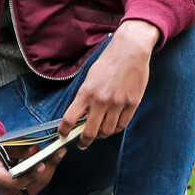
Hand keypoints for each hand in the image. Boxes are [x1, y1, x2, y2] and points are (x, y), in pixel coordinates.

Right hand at [0, 144, 63, 194]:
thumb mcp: (4, 147)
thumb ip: (19, 150)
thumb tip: (35, 150)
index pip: (16, 182)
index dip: (30, 174)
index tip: (41, 164)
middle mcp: (7, 190)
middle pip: (32, 183)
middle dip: (46, 168)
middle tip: (55, 154)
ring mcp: (17, 194)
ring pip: (39, 184)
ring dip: (50, 168)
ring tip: (57, 154)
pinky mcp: (26, 194)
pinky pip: (40, 184)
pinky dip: (48, 171)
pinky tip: (53, 161)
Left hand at [60, 19, 159, 148]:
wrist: (130, 51)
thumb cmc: (108, 63)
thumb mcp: (89, 78)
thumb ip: (84, 97)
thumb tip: (79, 116)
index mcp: (86, 93)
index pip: (70, 119)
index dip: (64, 131)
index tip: (63, 135)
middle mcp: (101, 101)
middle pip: (90, 132)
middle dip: (84, 141)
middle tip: (82, 143)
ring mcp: (118, 104)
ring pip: (107, 131)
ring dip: (101, 135)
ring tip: (99, 132)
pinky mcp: (132, 104)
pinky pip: (122, 125)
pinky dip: (116, 129)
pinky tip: (112, 126)